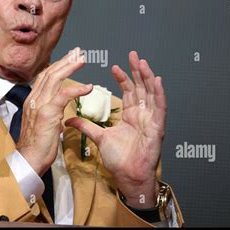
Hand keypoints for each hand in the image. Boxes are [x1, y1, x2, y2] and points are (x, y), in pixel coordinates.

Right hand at [16, 48, 92, 175]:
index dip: (57, 66)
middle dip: (65, 61)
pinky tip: (88, 87)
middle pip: (49, 73)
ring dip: (70, 67)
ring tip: (82, 60)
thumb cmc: (37, 147)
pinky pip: (63, 96)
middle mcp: (34, 99)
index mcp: (33, 101)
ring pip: (55, 79)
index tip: (68, 59)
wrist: (29, 160)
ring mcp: (39, 105)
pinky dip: (76, 89)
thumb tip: (58, 117)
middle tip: (78, 52)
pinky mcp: (47, 113)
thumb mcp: (43, 126)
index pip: (44, 77)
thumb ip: (50, 117)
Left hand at [65, 51, 165, 207]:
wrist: (127, 175)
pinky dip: (160, 94)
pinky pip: (160, 107)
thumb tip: (69, 119)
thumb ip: (86, 125)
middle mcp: (142, 114)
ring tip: (142, 62)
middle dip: (137, 70)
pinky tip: (157, 80)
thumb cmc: (119, 159)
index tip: (115, 66)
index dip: (123, 78)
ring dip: (148, 77)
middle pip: (141, 87)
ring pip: (151, 93)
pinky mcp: (158, 127)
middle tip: (133, 54)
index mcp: (131, 115)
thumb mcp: (99, 137)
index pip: (128, 91)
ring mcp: (151, 120)